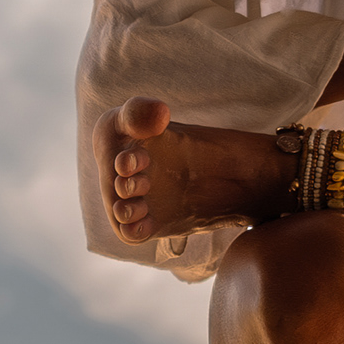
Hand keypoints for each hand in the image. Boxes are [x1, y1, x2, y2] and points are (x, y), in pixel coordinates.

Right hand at [102, 96, 290, 243]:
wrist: (234, 180)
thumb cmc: (199, 145)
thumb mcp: (169, 123)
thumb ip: (146, 112)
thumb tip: (156, 114)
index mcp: (128, 135)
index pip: (109, 130)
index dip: (118, 147)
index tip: (141, 154)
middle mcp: (126, 168)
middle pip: (111, 175)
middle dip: (122, 180)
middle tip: (144, 179)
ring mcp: (137, 197)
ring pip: (118, 207)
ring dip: (123, 206)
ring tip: (140, 201)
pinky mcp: (148, 222)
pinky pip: (130, 231)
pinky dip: (132, 228)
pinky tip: (144, 224)